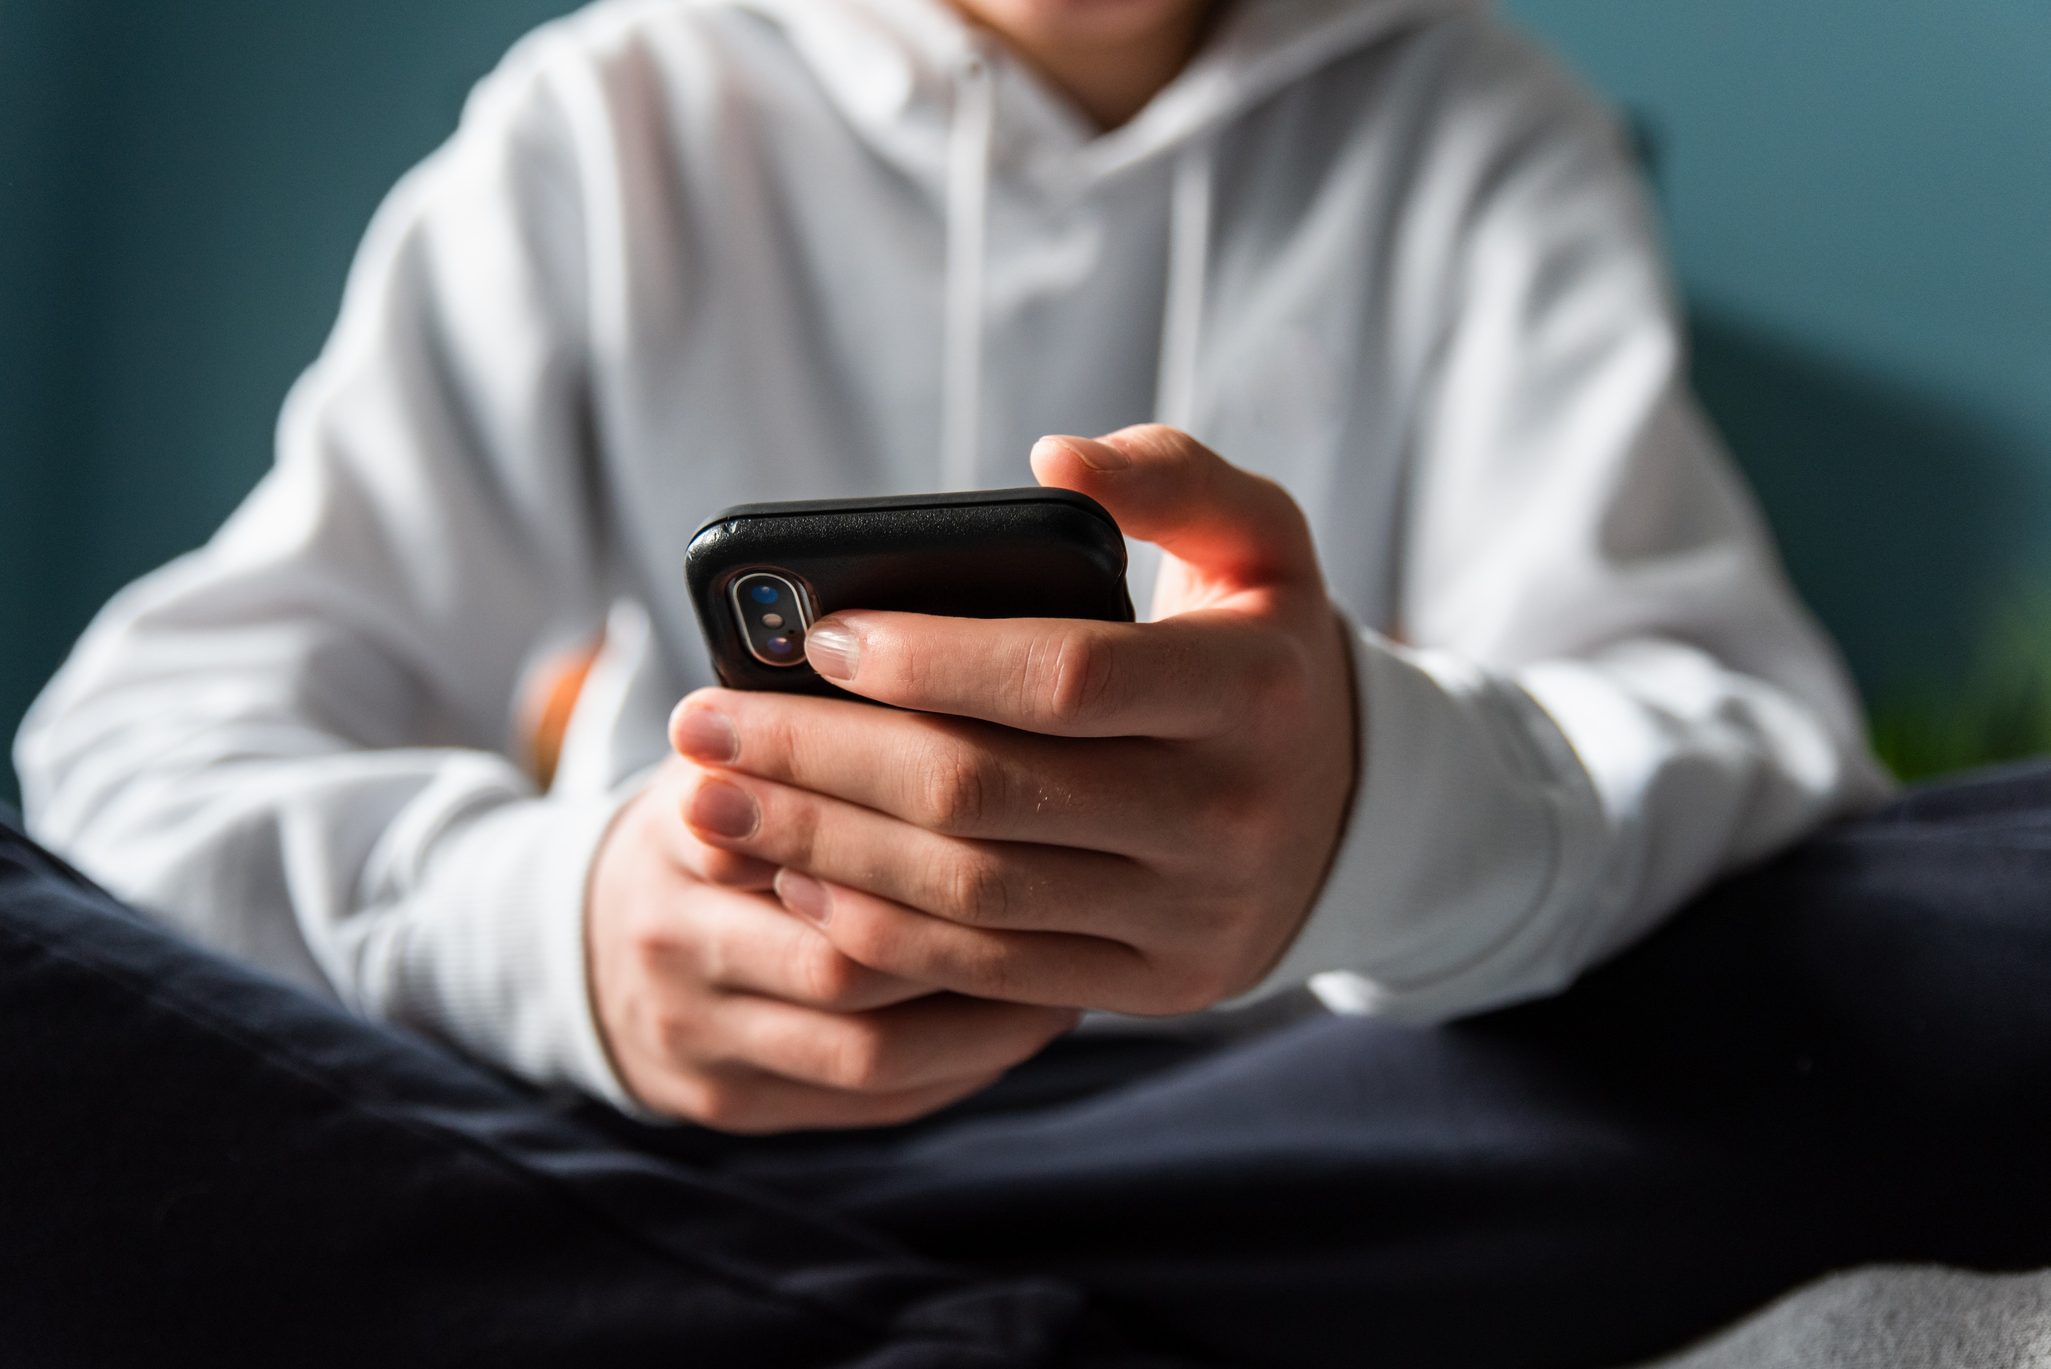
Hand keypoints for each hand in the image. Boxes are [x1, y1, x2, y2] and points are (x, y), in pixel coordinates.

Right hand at [586, 757, 1080, 1130]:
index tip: (1023, 809)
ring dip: (984, 1015)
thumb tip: (958, 678)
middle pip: (842, 957)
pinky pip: (871, 1101)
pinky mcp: (733, 1103)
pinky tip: (1029, 1018)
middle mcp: (671, 941)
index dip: (917, 835)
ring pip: (866, 1048)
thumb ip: (814, 734)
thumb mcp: (734, 756)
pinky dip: (962, 1063)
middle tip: (1079, 903)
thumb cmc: (717, 825)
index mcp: (677, 831)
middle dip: (968, 939)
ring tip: (1077, 969)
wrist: (598, 946)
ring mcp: (697, 1036)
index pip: (802, 836)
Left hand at [672, 425, 1357, 1015]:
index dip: (930, 660)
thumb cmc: (1261, 652)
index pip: (1066, 677)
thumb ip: (1172, 476)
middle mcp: (1229, 815)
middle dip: (824, 758)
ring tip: (714, 799)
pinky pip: (991, 973)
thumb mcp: (1260, 541)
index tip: (818, 636)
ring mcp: (1190, 915)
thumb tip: (1050, 459)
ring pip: (973, 893)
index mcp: (1253, 690)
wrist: (1347, 813)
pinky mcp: (1154, 985)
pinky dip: (881, 930)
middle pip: (989, 794)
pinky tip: (797, 878)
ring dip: (823, 847)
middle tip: (702, 724)